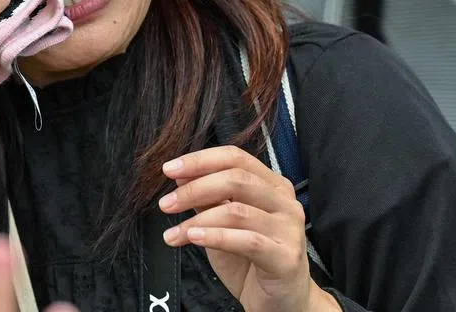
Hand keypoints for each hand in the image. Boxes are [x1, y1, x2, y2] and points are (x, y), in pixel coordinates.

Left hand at [159, 146, 339, 311]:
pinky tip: (193, 238)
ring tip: (174, 233)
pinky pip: (247, 240)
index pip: (235, 157)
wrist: (281, 302)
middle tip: (166, 204)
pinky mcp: (286, 256)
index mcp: (271, 185)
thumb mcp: (223, 224)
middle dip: (194, 188)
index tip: (169, 169)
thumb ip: (207, 198)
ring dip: (197, 220)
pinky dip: (215, 237)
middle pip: (235, 179)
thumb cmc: (251, 261)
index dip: (199, 160)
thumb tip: (181, 175)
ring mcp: (289, 228)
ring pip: (236, 211)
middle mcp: (284, 201)